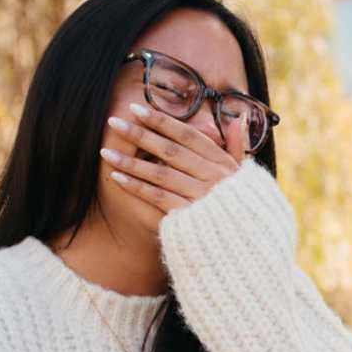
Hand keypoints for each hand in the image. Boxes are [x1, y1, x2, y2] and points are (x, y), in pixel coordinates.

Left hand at [101, 102, 243, 231]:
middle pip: (170, 151)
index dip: (162, 120)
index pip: (188, 135)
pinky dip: (136, 187)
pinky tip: (117, 178)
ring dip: (131, 162)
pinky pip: (157, 197)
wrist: (244, 242)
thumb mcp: (246, 174)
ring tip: (106, 152)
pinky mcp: (186, 216)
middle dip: (140, 134)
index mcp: (222, 163)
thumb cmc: (241, 205)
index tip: (137, 108)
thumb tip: (240, 117)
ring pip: (160, 173)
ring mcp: (199, 197)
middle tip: (114, 121)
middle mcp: (211, 177)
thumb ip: (239, 145)